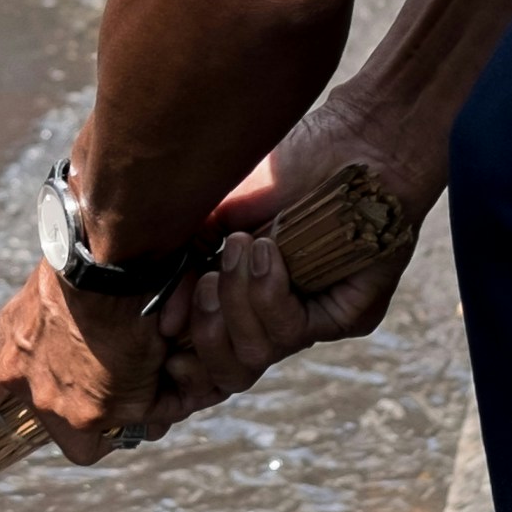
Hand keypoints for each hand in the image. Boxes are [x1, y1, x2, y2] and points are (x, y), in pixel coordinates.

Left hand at [0, 255, 173, 477]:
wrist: (110, 263)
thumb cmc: (85, 263)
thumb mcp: (48, 295)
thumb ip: (48, 327)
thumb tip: (72, 339)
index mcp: (8, 356)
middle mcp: (33, 391)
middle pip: (66, 425)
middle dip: (97, 411)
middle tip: (122, 381)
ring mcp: (68, 407)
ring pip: (113, 425)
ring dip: (140, 400)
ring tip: (161, 360)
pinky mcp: (109, 411)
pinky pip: (148, 416)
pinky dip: (169, 396)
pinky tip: (181, 364)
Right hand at [151, 93, 424, 423]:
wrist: (352, 140)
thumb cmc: (289, 170)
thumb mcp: (219, 213)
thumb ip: (184, 261)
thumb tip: (160, 320)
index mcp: (247, 301)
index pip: (209, 356)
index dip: (183, 351)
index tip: (162, 323)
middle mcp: (281, 317)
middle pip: (230, 370)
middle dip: (206, 330)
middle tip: (208, 280)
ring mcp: (316, 320)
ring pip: (256, 353)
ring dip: (237, 300)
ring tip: (243, 245)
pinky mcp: (349, 315)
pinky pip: (292, 332)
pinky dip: (268, 292)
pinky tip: (269, 251)